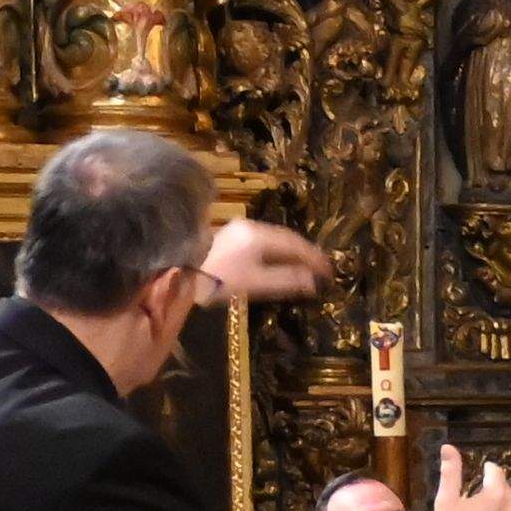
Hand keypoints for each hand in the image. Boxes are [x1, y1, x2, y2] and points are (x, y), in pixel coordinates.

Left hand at [200, 218, 329, 303]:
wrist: (181, 273)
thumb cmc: (218, 279)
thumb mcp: (256, 283)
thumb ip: (286, 280)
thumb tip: (313, 282)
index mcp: (259, 235)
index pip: (295, 244)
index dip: (314, 258)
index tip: (329, 271)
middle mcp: (251, 227)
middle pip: (286, 238)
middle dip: (304, 253)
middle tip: (320, 268)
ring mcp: (239, 230)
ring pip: (274, 239)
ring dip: (290, 252)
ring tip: (303, 266)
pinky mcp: (230, 237)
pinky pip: (262, 241)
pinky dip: (276, 252)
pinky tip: (279, 262)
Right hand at [418, 447, 510, 510]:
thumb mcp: (446, 499)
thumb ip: (450, 471)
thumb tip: (448, 447)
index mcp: (497, 494)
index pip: (496, 472)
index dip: (489, 469)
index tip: (485, 470)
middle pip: (509, 490)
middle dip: (498, 489)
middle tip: (487, 493)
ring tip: (504, 505)